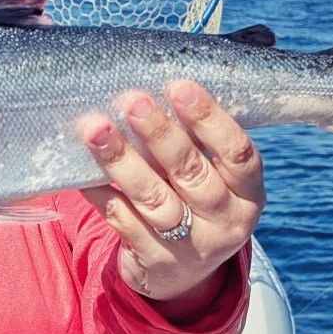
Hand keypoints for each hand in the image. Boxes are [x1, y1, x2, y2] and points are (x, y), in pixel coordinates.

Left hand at [78, 81, 264, 314]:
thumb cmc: (196, 199)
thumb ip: (206, 128)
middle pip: (192, 174)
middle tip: (131, 101)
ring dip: (123, 161)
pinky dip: (102, 192)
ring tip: (96, 129)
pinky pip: (123, 220)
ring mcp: (191, 246)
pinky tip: (84, 169)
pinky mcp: (155, 262)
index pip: (238, 153)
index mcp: (249, 193)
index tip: (180, 86)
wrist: (182, 275)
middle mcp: (226, 221)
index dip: (211, 119)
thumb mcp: (215, 172)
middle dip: (160, 134)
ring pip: (154, 199)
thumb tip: (199, 58)